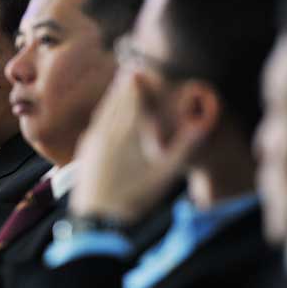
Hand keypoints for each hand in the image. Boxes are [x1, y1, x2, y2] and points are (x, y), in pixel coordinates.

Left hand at [70, 70, 198, 223]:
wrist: (96, 219)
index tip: (139, 68)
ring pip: (103, 113)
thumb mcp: (163, 175)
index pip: (131, 101)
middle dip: (123, 85)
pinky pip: (94, 125)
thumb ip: (183, 148)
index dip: (135, 83)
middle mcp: (106, 133)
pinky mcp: (84, 152)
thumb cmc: (133, 198)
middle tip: (129, 69)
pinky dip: (102, 114)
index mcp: (126, 135)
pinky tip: (104, 116)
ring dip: (111, 98)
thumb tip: (202, 125)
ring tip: (118, 86)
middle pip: (115, 102)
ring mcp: (92, 142)